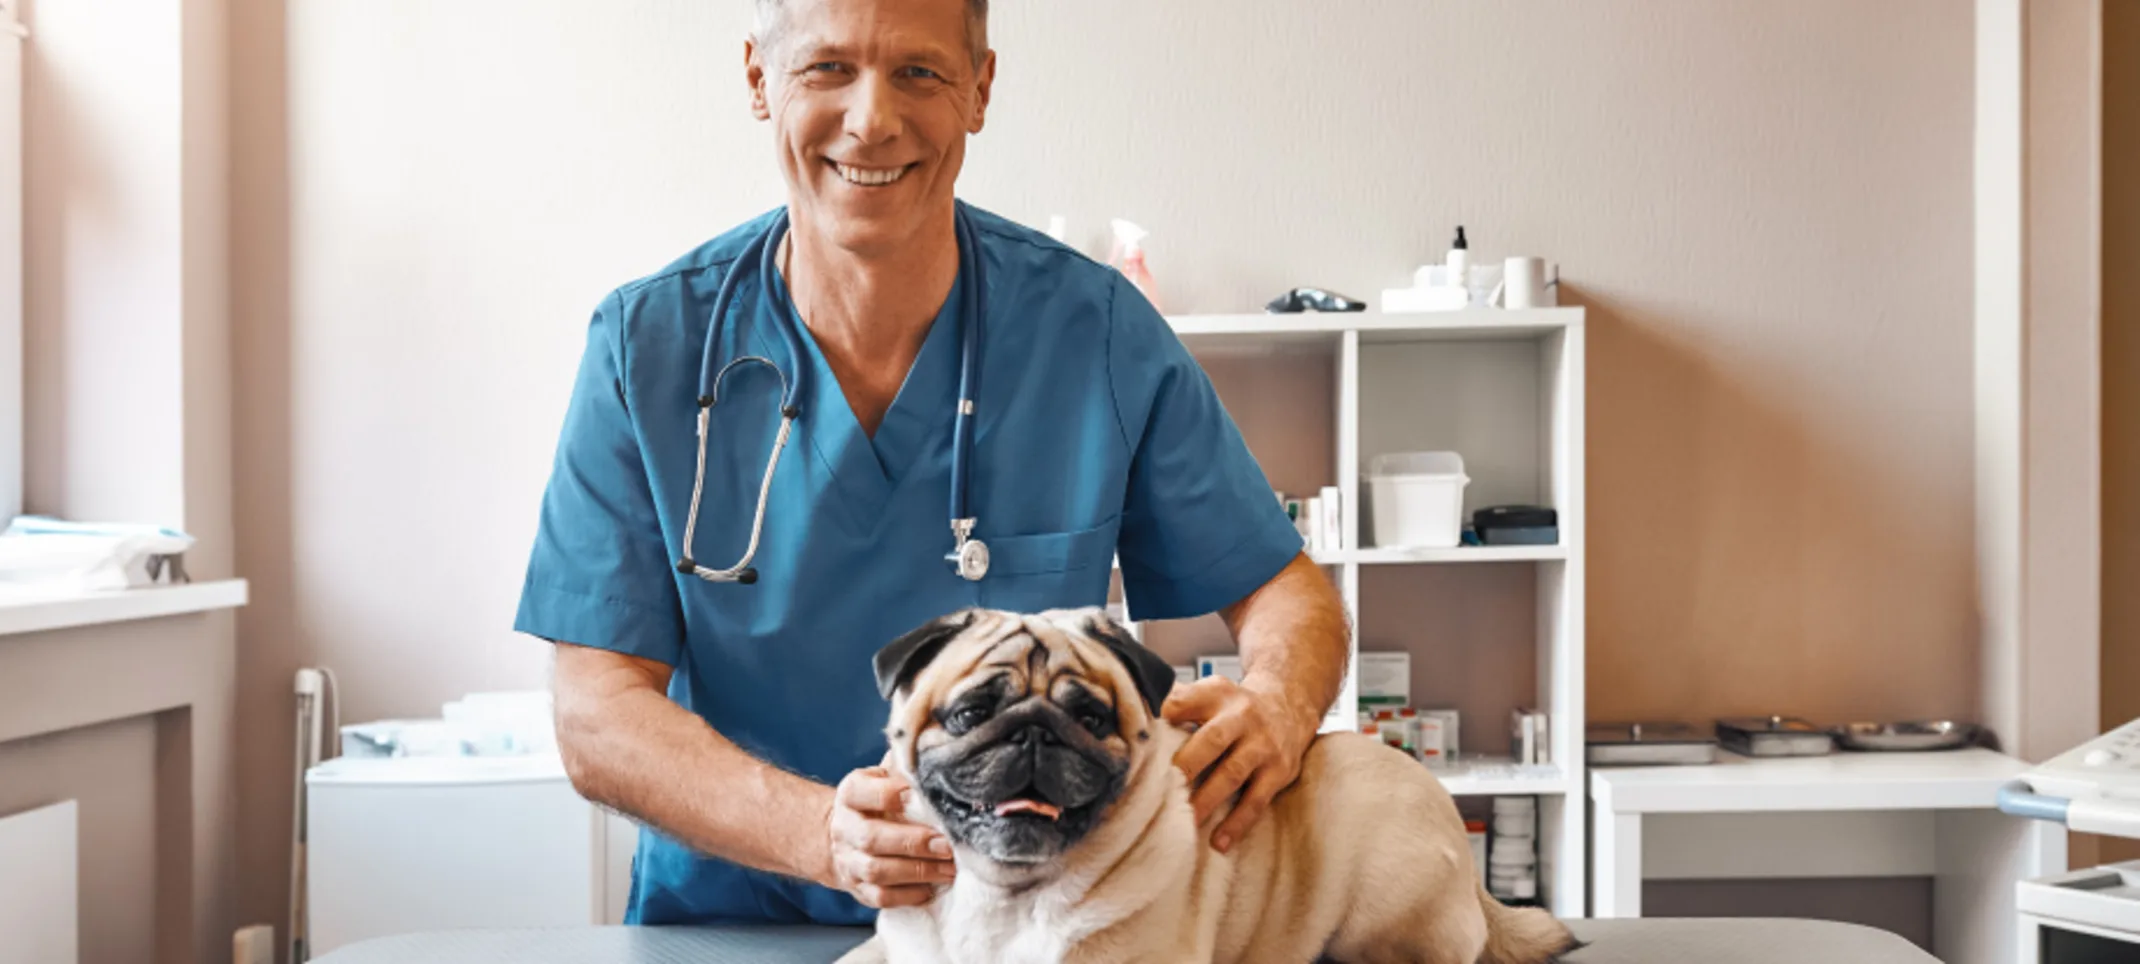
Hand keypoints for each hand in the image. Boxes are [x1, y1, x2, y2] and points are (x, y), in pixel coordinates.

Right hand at [823, 767, 956, 908]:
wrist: (843, 837)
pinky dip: (907, 894)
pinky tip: (932, 887)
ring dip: (917, 871)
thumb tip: (936, 744)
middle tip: (947, 844)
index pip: (860, 791)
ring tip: (949, 868)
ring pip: (876, 870)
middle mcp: (844, 828)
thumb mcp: (883, 776)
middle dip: (912, 842)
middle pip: (871, 838)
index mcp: (850, 794)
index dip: (888, 794)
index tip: (918, 796)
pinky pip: (880, 897)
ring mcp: (849, 861)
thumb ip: (903, 765)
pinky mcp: (857, 888)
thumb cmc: (878, 802)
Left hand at [1161, 675, 1318, 854]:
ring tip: (1184, 823)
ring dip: (1206, 800)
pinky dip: (1238, 823)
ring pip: (1232, 773)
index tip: (1143, 736)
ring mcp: (1263, 745)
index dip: (1164, 715)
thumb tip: (1137, 717)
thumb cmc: (1235, 707)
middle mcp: (1242, 716)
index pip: (1185, 700)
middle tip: (1159, 790)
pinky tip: (1219, 841)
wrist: (1289, 707)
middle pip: (1211, 739)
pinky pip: (1256, 800)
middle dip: (1186, 765)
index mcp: (1217, 695)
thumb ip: (1178, 701)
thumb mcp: (1211, 692)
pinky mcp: (1279, 771)